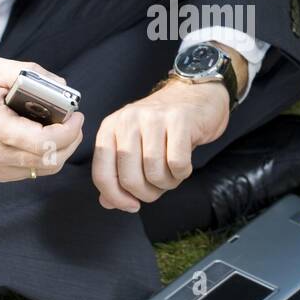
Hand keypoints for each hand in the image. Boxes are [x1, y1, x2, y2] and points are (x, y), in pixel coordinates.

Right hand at [0, 57, 84, 181]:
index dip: (68, 131)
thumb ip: (29, 73)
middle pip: (49, 160)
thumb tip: (61, 85)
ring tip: (62, 129)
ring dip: (60, 151)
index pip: (44, 142)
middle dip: (70, 141)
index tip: (76, 115)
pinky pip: (29, 172)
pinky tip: (43, 139)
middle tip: (74, 122)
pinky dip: (44, 157)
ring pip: (43, 170)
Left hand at [92, 77, 229, 211]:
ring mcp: (153, 118)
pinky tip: (184, 165)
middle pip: (129, 177)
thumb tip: (108, 202)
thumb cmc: (164, 126)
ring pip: (154, 172)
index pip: (102, 173)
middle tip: (157, 189)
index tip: (131, 206)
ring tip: (172, 175)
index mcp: (111, 127)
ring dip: (166, 183)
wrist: (197, 94)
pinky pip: (177, 163)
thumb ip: (118, 174)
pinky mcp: (179, 120)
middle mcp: (128, 120)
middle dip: (146, 193)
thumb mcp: (135, 146)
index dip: (116, 197)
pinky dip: (182, 173)